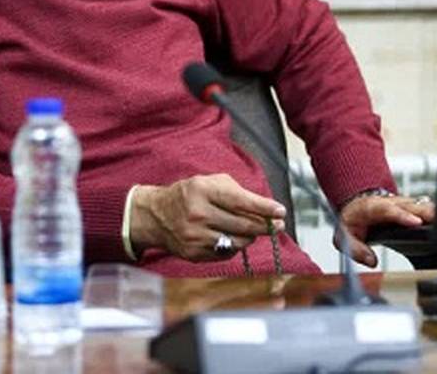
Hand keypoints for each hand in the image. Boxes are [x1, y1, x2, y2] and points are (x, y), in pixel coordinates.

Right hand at [131, 174, 286, 260]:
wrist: (155, 215)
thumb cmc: (190, 195)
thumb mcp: (209, 182)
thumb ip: (237, 192)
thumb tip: (265, 209)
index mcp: (202, 190)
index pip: (241, 201)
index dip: (264, 207)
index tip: (281, 211)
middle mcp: (198, 214)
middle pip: (243, 225)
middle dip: (265, 226)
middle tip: (278, 225)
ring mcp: (195, 236)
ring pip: (237, 242)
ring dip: (251, 237)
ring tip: (253, 230)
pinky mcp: (194, 254)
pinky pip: (225, 253)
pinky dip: (234, 246)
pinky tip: (232, 237)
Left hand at [338, 194, 434, 267]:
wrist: (355, 206)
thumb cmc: (351, 221)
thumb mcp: (343, 236)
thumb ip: (355, 249)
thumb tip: (371, 261)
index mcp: (372, 207)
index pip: (389, 209)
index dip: (403, 216)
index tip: (416, 222)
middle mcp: (390, 202)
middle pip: (410, 205)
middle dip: (425, 212)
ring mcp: (402, 204)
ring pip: (421, 205)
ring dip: (433, 214)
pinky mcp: (410, 208)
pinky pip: (424, 210)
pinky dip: (434, 216)